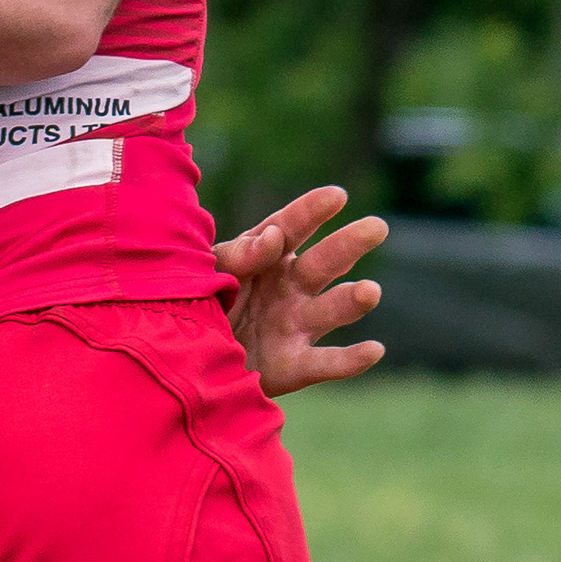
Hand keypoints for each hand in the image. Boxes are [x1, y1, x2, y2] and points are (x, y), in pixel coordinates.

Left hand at [214, 184, 386, 397]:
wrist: (184, 360)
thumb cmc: (198, 303)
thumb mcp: (205, 272)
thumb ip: (237, 255)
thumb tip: (273, 238)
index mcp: (267, 257)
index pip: (290, 229)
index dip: (310, 212)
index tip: (336, 196)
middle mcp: (290, 287)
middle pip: (323, 264)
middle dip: (348, 246)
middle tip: (376, 227)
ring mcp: (295, 325)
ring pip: (331, 309)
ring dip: (352, 301)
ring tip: (370, 291)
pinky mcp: (294, 365)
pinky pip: (326, 363)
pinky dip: (350, 360)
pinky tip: (374, 350)